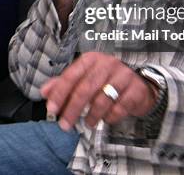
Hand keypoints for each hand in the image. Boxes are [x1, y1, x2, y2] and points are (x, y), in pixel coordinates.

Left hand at [41, 52, 156, 130]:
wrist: (139, 84)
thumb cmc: (107, 80)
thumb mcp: (85, 77)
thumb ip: (64, 83)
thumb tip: (44, 92)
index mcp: (91, 59)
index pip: (71, 75)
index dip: (59, 93)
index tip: (51, 109)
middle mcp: (107, 64)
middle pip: (85, 89)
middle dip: (72, 109)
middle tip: (65, 124)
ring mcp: (123, 75)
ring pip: (102, 99)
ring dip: (92, 116)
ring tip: (88, 123)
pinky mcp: (136, 89)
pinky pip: (119, 107)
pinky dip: (110, 117)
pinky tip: (107, 119)